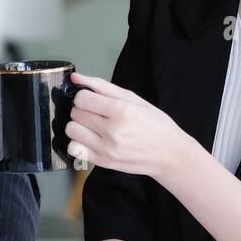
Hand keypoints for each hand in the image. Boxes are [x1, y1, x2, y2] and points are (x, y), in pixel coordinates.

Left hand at [65, 72, 196, 183]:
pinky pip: (74, 149)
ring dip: (79, 126)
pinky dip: (78, 143)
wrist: (170, 154)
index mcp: (121, 110)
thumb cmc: (155, 124)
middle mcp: (112, 130)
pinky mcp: (103, 162)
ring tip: (93, 127)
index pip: (81, 98)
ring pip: (71, 130)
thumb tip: (75, 78)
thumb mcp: (134, 99)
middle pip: (75, 113)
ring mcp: (106, 148)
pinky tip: (91, 140)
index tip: (94, 101)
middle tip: (97, 114)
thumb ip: (102, 86)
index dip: (85, 97)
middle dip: (83, 110)